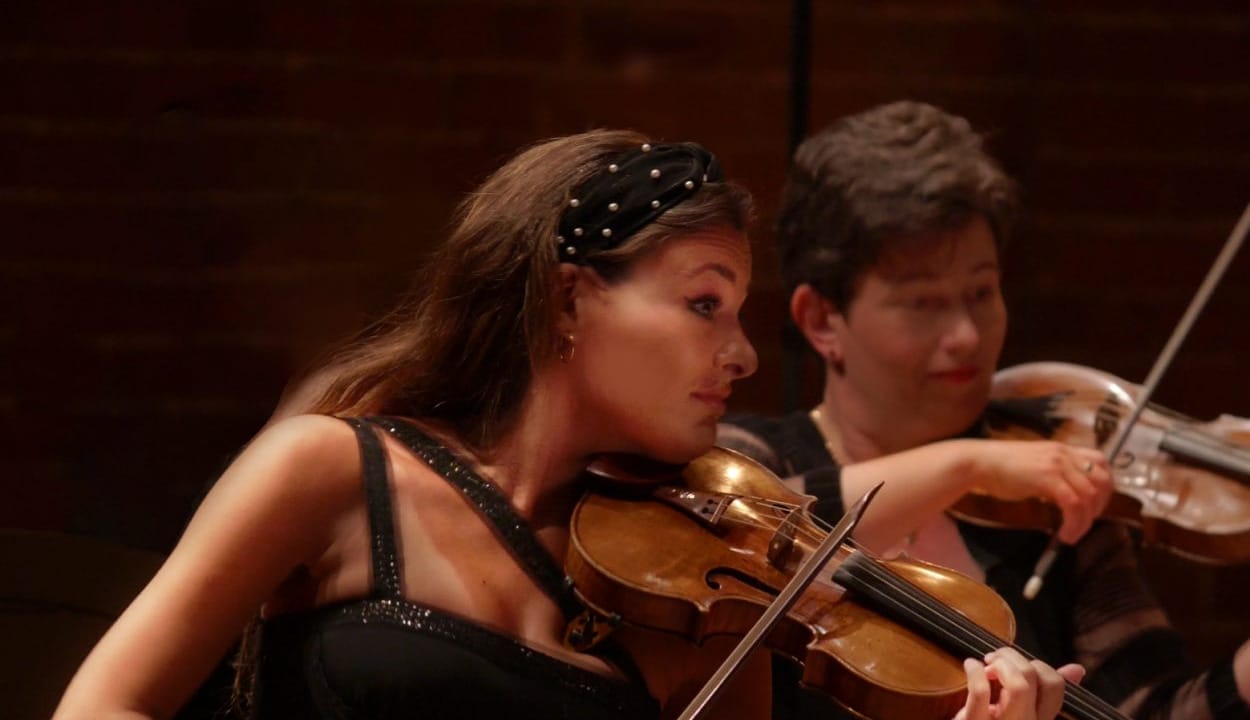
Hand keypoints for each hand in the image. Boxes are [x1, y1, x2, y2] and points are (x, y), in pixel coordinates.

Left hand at [955, 648, 1085, 719]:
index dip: (1039, 666)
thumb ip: (1045, 692)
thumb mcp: (1020, 713)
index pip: (1055, 686)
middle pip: (1034, 680)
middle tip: (996, 658)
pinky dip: (975, 671)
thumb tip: (1076, 669)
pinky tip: (970, 665)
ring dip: (1001, 663)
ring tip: (987, 663)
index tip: (1019, 666)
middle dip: (1014, 658)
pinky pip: (981, 692)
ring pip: (1018, 686)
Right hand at [972, 440, 1112, 543]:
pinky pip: (1073, 504)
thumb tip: (1068, 499)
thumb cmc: (1000, 467)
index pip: (1101, 462)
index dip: (1105, 487)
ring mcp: (1057, 464)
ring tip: (1071, 535)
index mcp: (1063, 449)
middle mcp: (1065, 453)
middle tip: (1084, 523)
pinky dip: (1074, 523)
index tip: (1094, 506)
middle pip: (1103, 480)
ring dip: (1085, 522)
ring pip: (1089, 496)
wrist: (979, 462)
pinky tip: (1063, 535)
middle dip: (1100, 507)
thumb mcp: (1035, 466)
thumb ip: (1054, 474)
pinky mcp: (1048, 478)